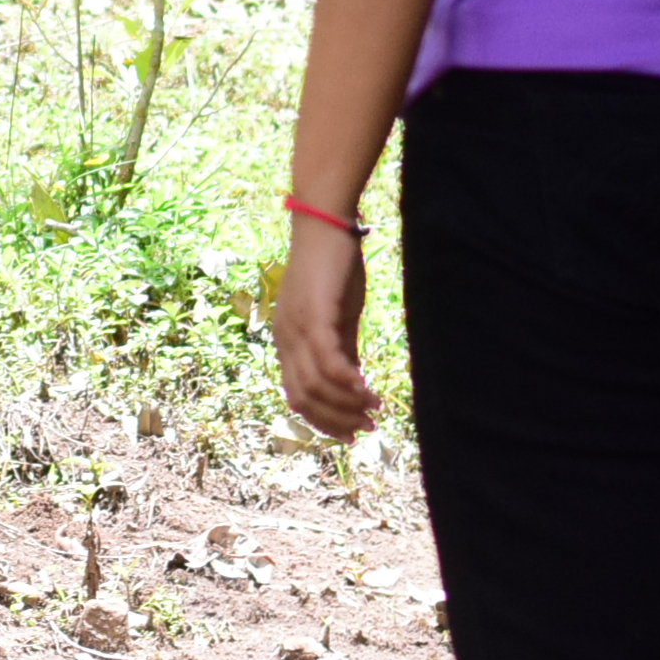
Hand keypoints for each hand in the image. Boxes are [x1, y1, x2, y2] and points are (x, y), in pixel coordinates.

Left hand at [272, 215, 382, 437]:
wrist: (326, 226)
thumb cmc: (333, 269)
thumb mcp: (339, 319)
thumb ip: (344, 352)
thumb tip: (355, 386)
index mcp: (286, 343)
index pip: (296, 397)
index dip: (323, 422)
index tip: (352, 433)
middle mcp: (285, 340)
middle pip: (305, 398)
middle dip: (337, 420)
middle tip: (368, 428)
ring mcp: (296, 328)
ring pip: (316, 385)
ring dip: (347, 405)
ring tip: (374, 410)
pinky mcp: (314, 315)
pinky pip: (327, 360)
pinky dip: (347, 382)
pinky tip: (367, 390)